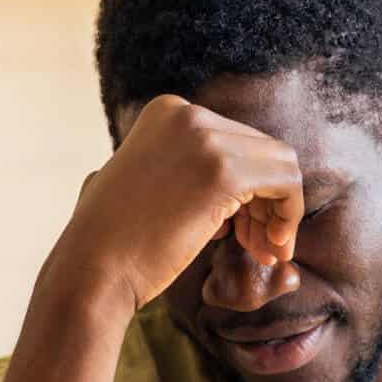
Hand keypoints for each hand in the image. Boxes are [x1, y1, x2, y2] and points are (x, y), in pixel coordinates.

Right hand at [43, 94, 304, 315]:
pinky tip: (268, 251)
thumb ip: (184, 165)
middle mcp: (187, 114)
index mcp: (169, 111)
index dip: (251, 189)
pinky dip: (288, 217)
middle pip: (263, 151)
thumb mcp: (148, 180)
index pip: (238, 140)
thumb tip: (231, 181)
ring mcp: (205, 139)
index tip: (244, 230)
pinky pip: (287, 184)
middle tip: (259, 247)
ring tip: (263, 252)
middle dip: (268, 202)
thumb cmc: (116, 241)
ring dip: (280, 213)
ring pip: (282, 165)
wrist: (93, 270)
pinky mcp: (224, 173)